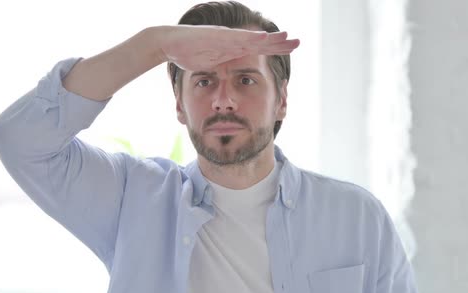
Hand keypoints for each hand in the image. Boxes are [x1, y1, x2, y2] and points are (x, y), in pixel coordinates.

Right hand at [158, 25, 299, 70]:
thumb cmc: (187, 53)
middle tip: (298, 42)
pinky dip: (250, 38)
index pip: (258, 48)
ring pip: (252, 38)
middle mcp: (232, 40)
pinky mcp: (217, 38)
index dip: (275, 48)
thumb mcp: (210, 63)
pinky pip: (236, 39)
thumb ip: (221, 67)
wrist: (168, 42)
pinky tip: (263, 39)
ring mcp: (225, 38)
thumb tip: (227, 79)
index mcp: (232, 47)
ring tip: (287, 38)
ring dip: (270, 39)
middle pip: (260, 42)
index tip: (291, 49)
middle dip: (279, 42)